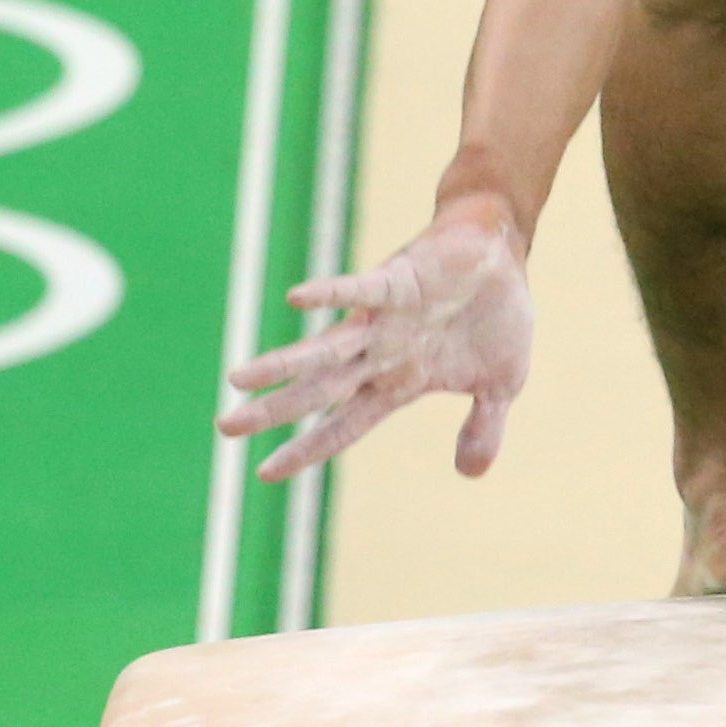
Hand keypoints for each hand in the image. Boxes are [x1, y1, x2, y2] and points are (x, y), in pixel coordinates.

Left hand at [215, 201, 533, 482]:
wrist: (501, 252)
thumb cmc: (495, 316)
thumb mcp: (502, 385)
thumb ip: (484, 428)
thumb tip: (471, 474)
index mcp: (398, 384)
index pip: (343, 426)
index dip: (306, 449)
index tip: (263, 473)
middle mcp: (379, 355)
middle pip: (316, 392)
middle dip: (271, 411)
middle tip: (223, 427)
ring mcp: (383, 321)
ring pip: (324, 349)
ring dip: (282, 364)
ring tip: (237, 378)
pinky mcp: (395, 282)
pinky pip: (358, 290)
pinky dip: (330, 294)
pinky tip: (296, 299)